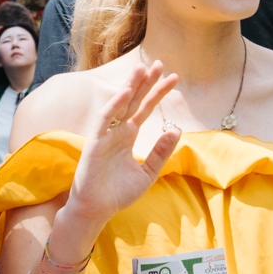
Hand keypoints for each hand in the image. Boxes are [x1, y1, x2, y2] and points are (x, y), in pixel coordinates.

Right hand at [63, 63, 182, 223]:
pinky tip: (126, 92)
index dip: (158, 93)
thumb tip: (176, 130)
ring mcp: (106, 135)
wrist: (97, 209)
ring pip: (119, 104)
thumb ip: (160, 152)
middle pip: (134, 101)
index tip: (174, 79)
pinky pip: (105, 120)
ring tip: (143, 69)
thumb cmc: (118, 193)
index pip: (145, 109)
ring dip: (131, 86)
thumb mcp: (147, 173)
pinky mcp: (95, 142)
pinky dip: (114, 105)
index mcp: (128, 136)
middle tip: (160, 64)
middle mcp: (117, 131)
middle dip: (146, 82)